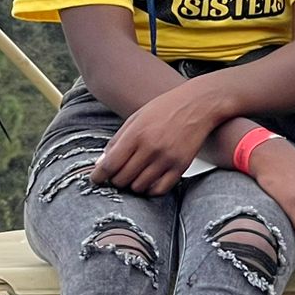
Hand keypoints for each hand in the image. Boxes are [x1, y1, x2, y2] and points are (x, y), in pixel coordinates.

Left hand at [92, 82, 223, 195]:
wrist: (199, 104)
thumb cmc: (165, 108)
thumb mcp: (136, 118)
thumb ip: (117, 141)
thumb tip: (101, 165)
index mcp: (136, 134)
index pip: (110, 165)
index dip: (98, 176)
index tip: (96, 179)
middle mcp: (151, 148)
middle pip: (122, 179)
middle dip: (116, 180)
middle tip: (118, 174)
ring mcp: (167, 158)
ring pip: (139, 187)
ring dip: (133, 185)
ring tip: (135, 176)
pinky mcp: (181, 166)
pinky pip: (159, 190)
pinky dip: (150, 190)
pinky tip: (149, 181)